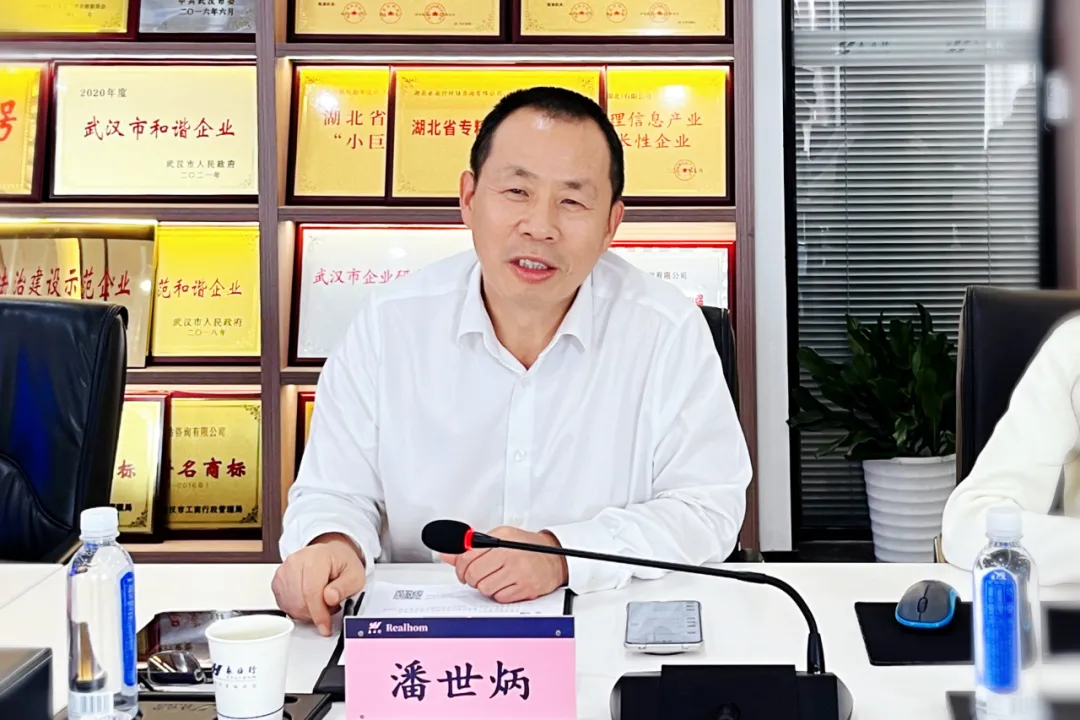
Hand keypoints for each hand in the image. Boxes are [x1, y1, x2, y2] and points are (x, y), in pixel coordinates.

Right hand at [271, 533, 365, 636]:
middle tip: (329, 609)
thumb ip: (345, 587)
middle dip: (315, 614)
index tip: (326, 627)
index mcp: (315, 557)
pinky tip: (309, 602)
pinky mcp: (277, 581)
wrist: (330, 556)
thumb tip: (330, 598)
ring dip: (306, 613)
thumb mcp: (355, 575)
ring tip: (321, 602)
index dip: (319, 614)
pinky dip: (297, 610)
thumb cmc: (341, 564)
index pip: (311, 591)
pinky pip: (284, 605)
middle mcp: (296, 562)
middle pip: (299, 601)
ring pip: (290, 606)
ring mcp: (284, 571)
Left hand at [438, 526, 567, 603]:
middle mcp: (510, 554)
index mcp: (501, 539)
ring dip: (486, 587)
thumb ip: (471, 547)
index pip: (467, 557)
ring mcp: (519, 572)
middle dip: (472, 579)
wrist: (555, 557)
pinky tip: (506, 585)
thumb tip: (447, 555)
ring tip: (495, 579)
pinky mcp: (526, 588)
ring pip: (485, 589)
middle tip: (478, 577)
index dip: (460, 567)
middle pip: (474, 575)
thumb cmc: (526, 548)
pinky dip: (499, 595)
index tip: (463, 570)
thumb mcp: (499, 538)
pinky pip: (500, 598)